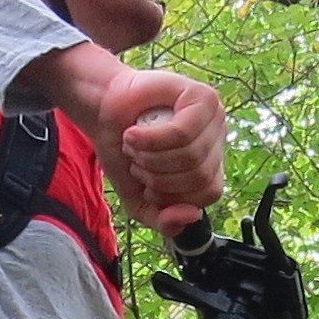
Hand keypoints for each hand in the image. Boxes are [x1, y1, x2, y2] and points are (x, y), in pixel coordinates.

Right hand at [31, 43, 226, 234]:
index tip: (147, 182)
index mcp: (209, 164)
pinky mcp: (201, 97)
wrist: (101, 111)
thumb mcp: (140, 200)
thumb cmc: (123, 150)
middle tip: (137, 162)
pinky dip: (150, 140)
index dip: (172, 195)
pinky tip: (133, 134)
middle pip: (199, 177)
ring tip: (133, 145)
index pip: (208, 194)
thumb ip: (164, 221)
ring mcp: (213, 116)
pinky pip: (182, 133)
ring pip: (191, 156)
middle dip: (157, 178)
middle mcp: (217, 139)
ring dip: (150, 158)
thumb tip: (192, 216)